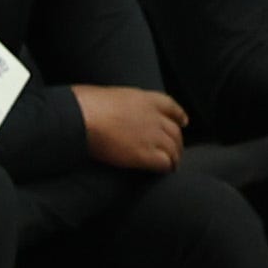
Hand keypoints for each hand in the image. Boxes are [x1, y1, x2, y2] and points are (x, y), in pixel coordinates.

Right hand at [75, 86, 189, 168]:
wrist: (83, 116)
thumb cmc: (86, 104)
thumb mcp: (111, 95)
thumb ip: (122, 104)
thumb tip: (113, 110)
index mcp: (146, 99)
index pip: (170, 106)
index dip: (179, 115)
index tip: (183, 121)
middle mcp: (154, 117)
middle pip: (175, 131)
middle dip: (177, 142)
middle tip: (175, 151)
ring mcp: (152, 136)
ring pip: (173, 149)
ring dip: (175, 158)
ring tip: (173, 165)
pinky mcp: (144, 154)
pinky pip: (164, 163)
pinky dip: (166, 167)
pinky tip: (164, 171)